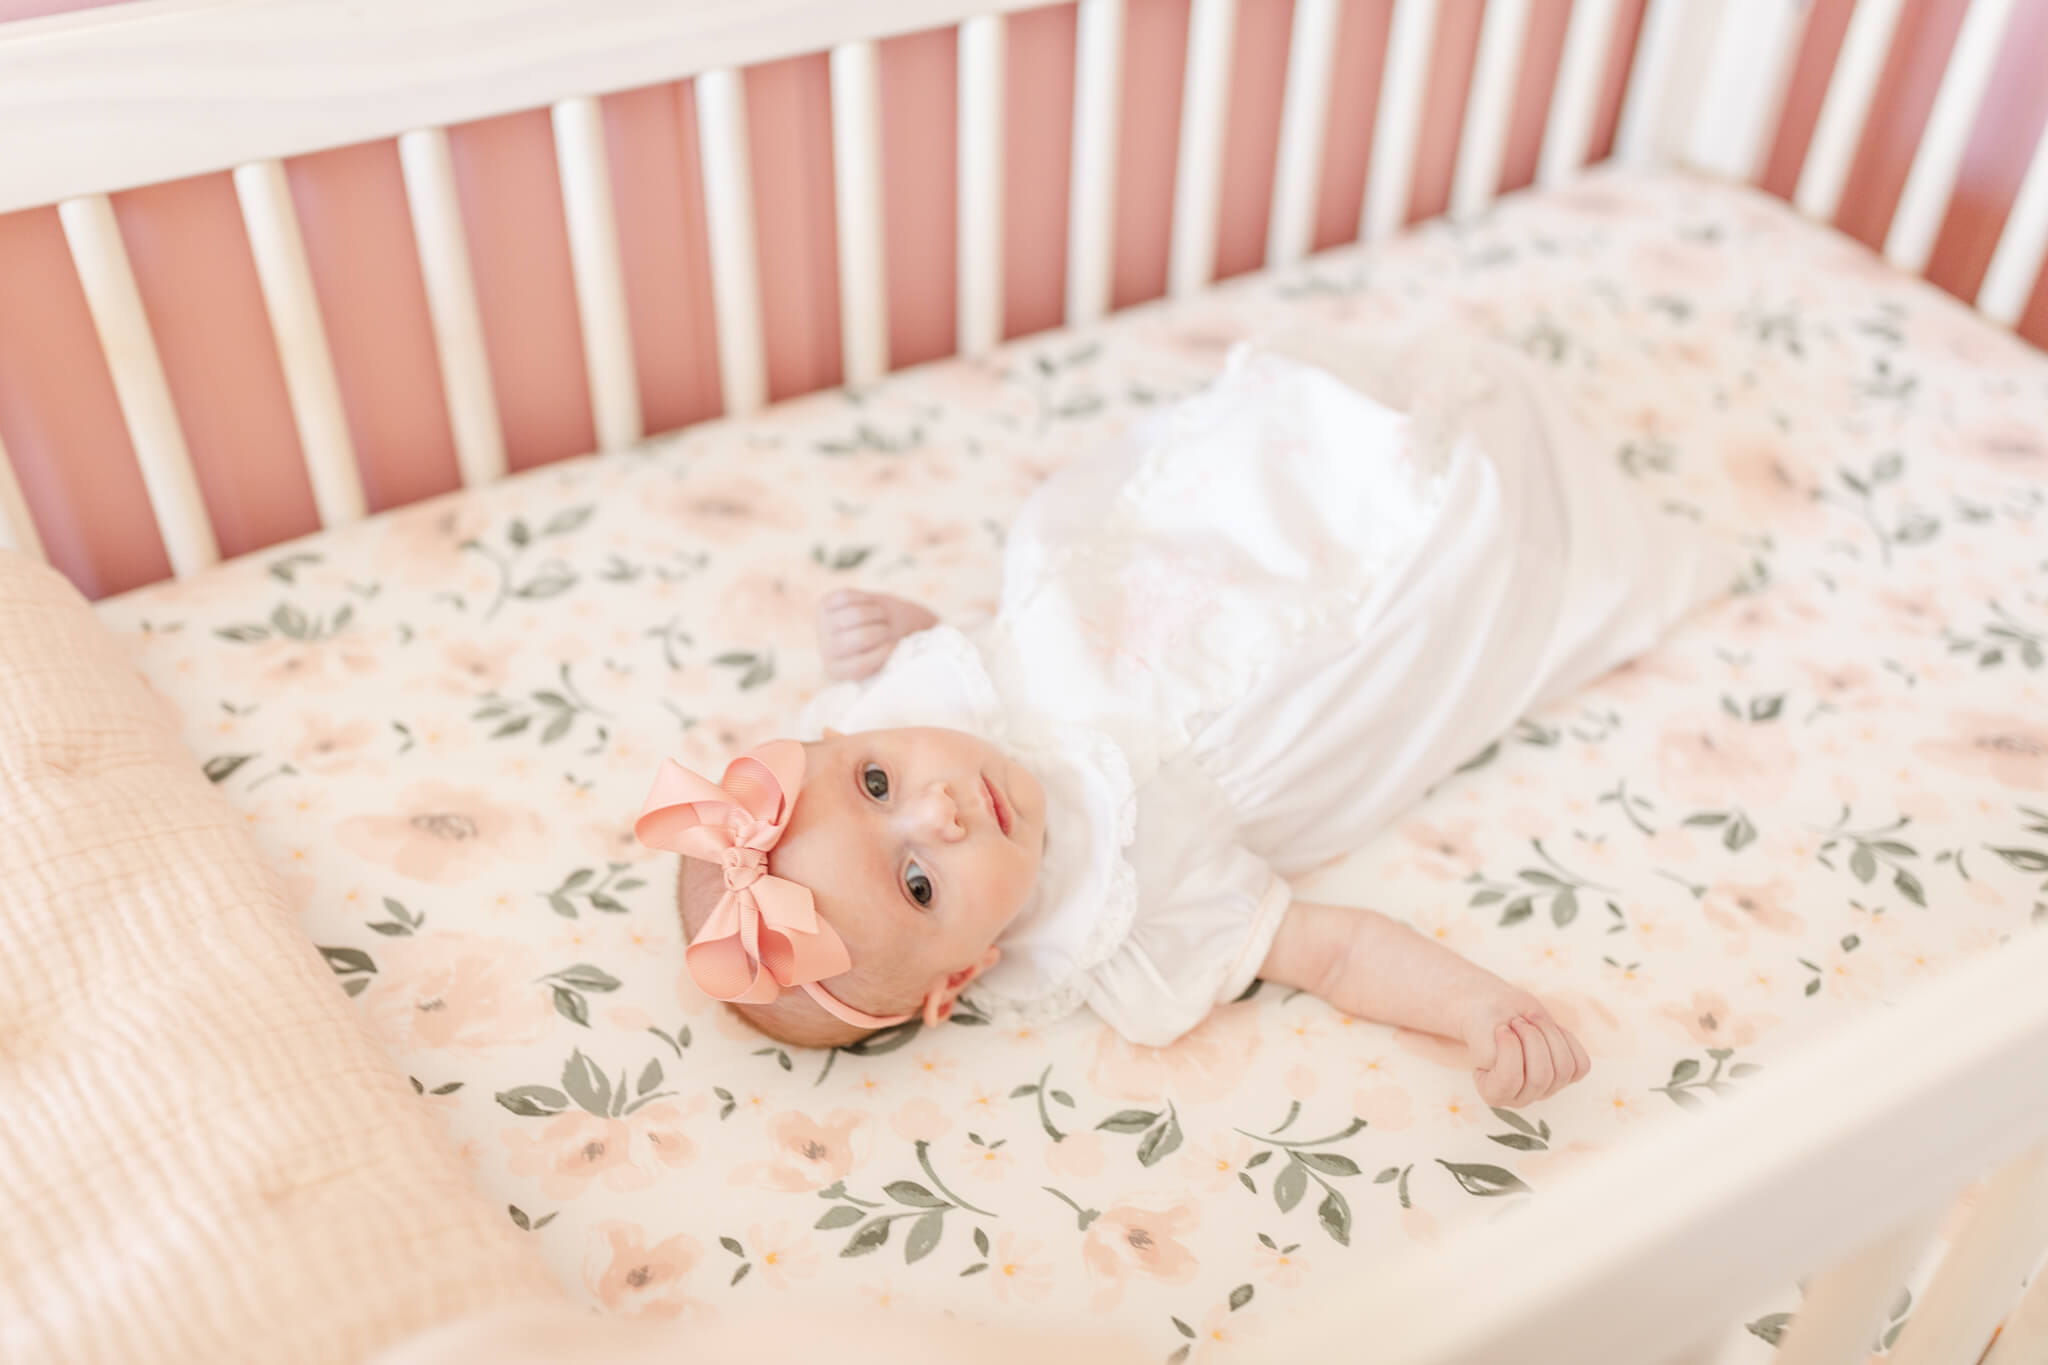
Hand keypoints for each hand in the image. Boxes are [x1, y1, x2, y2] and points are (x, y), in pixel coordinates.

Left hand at [816, 590, 938, 680]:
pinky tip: (868, 605)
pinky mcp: (823, 604)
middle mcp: (826, 652)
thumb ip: (890, 658)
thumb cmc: (891, 642)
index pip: (862, 666)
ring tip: (879, 617)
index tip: (895, 645)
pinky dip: (866, 598)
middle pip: (861, 638)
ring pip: (857, 614)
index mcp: (840, 672)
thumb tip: (902, 657)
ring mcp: (822, 627)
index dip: (885, 652)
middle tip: (887, 629)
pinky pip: (849, 596)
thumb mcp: (893, 655)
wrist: (878, 621)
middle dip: (883, 630)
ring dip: (877, 613)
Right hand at [1465, 993, 1589, 1108]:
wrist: (1499, 1009)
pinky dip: (1567, 1040)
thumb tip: (1534, 1052)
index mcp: (1493, 1093)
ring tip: (1532, 1017)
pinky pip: (1580, 1065)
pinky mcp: (1565, 1076)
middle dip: (1532, 1038)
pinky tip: (1550, 1027)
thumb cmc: (1485, 1020)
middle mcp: (1520, 1097)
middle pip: (1541, 1077)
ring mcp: (1545, 1089)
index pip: (1509, 1081)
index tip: (1502, 1028)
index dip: (1510, 1050)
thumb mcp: (1482, 1031)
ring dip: (1549, 1034)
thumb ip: (1500, 1047)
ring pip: (1563, 1069)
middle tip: (1518, 1020)